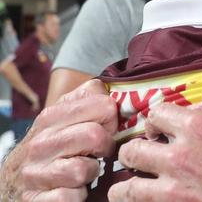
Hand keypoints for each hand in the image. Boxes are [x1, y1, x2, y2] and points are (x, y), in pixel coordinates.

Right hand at [0, 79, 117, 201]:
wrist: (12, 181)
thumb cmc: (51, 146)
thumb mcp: (64, 116)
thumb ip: (87, 98)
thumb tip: (111, 89)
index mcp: (51, 117)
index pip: (102, 105)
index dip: (113, 118)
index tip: (108, 127)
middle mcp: (39, 144)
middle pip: (94, 135)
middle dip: (106, 146)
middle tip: (99, 151)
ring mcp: (34, 173)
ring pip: (82, 170)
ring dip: (91, 173)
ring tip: (84, 170)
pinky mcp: (33, 199)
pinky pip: (69, 198)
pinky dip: (76, 197)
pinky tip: (72, 190)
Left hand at [109, 91, 201, 201]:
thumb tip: (198, 105)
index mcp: (198, 126)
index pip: (155, 113)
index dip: (157, 118)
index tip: (159, 126)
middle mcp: (180, 156)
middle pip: (132, 149)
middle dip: (135, 150)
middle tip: (143, 154)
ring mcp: (176, 190)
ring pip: (127, 188)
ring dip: (125, 185)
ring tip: (130, 184)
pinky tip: (145, 200)